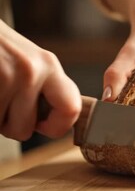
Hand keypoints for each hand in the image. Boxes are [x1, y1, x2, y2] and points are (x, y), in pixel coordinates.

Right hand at [0, 20, 80, 140]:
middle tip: (4, 103)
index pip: (71, 109)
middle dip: (11, 125)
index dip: (58, 126)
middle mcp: (30, 71)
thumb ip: (46, 89)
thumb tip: (60, 123)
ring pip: (1, 128)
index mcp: (48, 66)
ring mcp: (5, 77)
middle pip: (25, 130)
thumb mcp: (29, 61)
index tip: (43, 125)